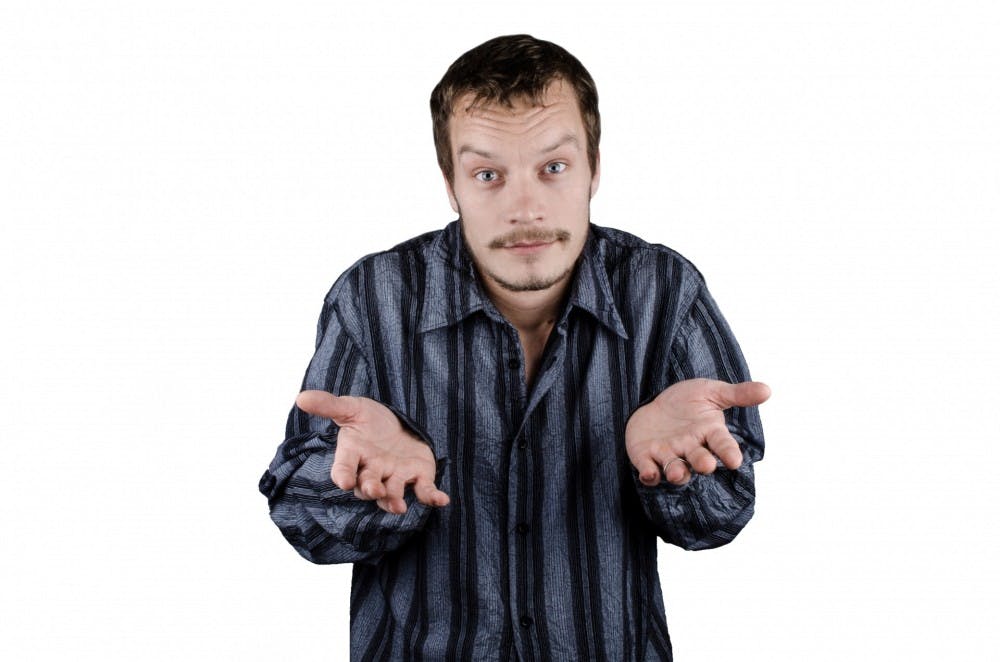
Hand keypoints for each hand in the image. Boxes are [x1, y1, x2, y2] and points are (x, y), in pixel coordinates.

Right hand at [296, 390, 449, 513]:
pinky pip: (424, 490)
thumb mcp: (351, 408)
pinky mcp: (418, 476)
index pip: (343, 468)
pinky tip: (441, 500)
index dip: (342, 475)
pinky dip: (431, 496)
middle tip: (372, 489)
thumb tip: (301, 398)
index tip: (343, 482)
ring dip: (393, 499)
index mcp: (353, 454)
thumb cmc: (369, 419)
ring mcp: (395, 476)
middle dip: (369, 488)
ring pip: (392, 492)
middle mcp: (372, 470)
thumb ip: (329, 405)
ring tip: (398, 506)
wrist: (398, 423)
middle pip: (367, 485)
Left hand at [625, 379, 769, 485]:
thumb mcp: (711, 392)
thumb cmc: (687, 401)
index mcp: (709, 432)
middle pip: (699, 460)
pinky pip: (648, 469)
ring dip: (677, 473)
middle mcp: (690, 447)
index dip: (729, 453)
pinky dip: (649, 474)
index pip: (722, 444)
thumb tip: (768, 389)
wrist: (655, 403)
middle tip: (707, 465)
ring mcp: (668, 454)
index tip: (735, 461)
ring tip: (678, 473)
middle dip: (702, 463)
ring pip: (675, 469)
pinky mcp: (646, 457)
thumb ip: (737, 394)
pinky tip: (649, 474)